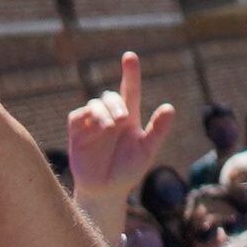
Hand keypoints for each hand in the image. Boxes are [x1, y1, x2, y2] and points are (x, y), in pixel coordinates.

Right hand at [64, 51, 175, 208]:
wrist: (106, 190)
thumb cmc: (129, 170)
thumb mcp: (147, 150)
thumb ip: (158, 130)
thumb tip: (170, 107)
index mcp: (130, 117)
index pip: (131, 90)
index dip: (130, 73)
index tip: (130, 56)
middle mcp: (110, 116)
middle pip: (111, 96)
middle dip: (116, 103)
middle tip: (124, 119)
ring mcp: (92, 123)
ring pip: (94, 103)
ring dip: (103, 111)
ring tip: (112, 126)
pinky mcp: (77, 132)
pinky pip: (77, 116)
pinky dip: (86, 117)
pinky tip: (96, 127)